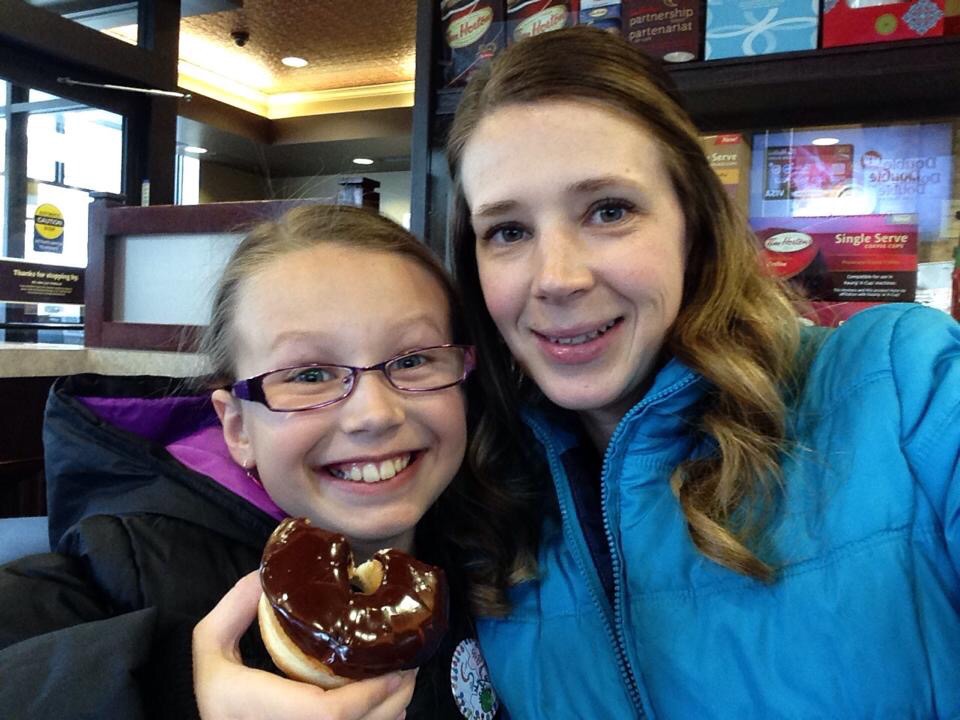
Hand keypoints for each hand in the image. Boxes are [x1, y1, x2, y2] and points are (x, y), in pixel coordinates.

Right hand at [193, 571, 415, 719]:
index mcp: (267, 711)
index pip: (330, 713)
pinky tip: (387, 705)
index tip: (395, 667)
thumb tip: (265, 575)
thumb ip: (234, 610)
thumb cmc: (210, 692)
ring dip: (392, 713)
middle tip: (410, 665)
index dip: (370, 694)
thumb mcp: (208, 646)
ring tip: (403, 680)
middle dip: (394, 700)